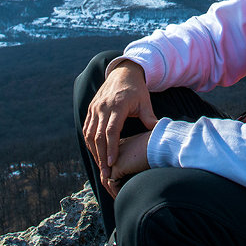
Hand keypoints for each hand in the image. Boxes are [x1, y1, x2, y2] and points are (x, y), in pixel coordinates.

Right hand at [83, 59, 157, 185]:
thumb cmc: (136, 89)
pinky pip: (87, 129)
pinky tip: (95, 153)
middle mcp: (103, 107)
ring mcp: (95, 108)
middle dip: (101, 156)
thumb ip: (150, 118)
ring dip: (94, 152)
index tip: (112, 163)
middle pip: (98, 135)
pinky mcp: (90, 109)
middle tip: (106, 173)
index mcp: (117, 105)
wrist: (123, 72)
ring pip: (89, 134)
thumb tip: (159, 133)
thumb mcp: (145, 102)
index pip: (111, 130)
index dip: (110, 147)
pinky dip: (89, 142)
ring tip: (101, 167)